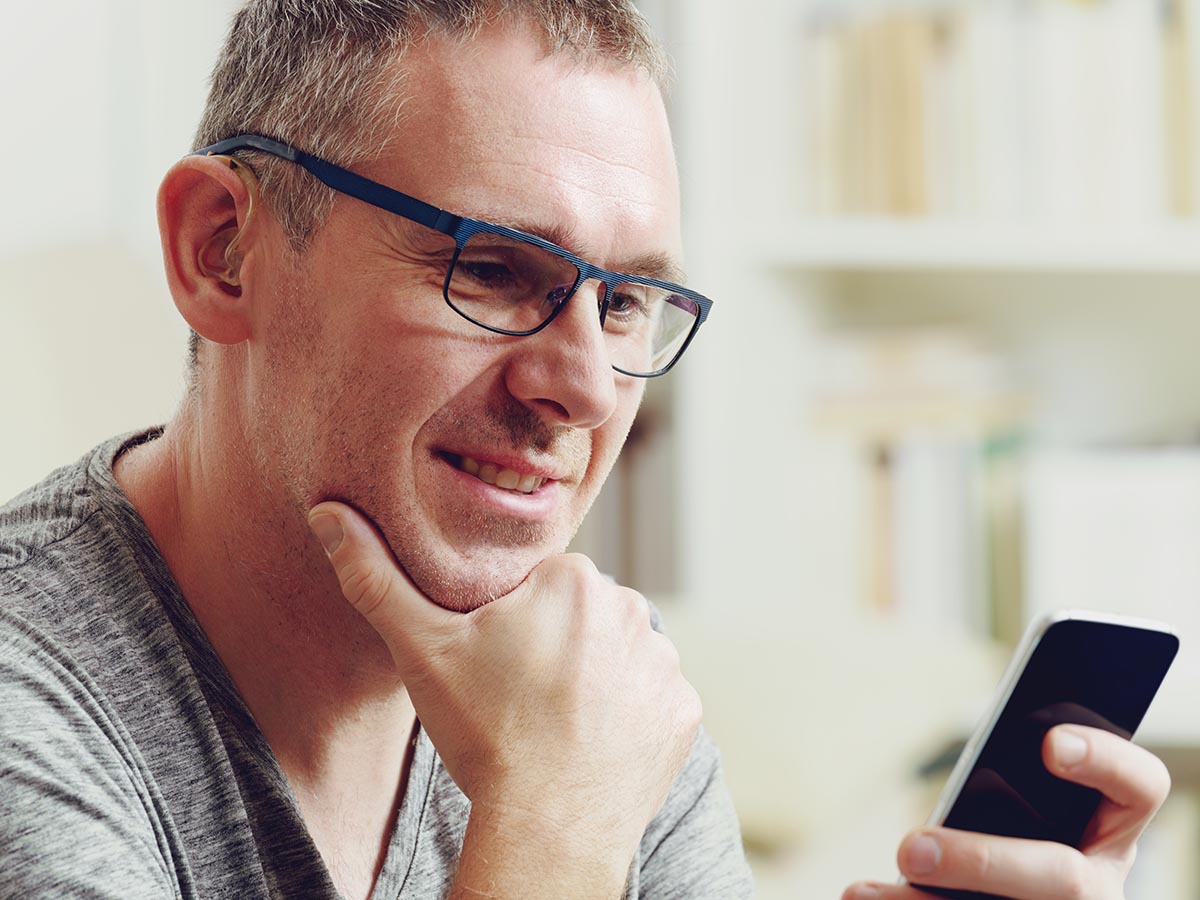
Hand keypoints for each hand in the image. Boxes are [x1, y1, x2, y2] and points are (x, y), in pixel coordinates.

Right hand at [307, 501, 701, 867]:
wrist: (548, 827)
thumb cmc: (484, 732)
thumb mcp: (421, 650)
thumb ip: (377, 577)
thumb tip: (328, 512)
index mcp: (574, 579)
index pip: (540, 588)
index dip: (511, 626)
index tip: (496, 666)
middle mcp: (632, 607)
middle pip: (581, 620)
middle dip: (555, 648)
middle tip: (520, 698)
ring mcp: (665, 662)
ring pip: (617, 657)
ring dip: (594, 681)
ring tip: (556, 723)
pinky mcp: (682, 711)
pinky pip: (650, 700)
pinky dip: (626, 718)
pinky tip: (592, 743)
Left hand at [842, 725, 1171, 899]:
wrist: (1010, 883)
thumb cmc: (1006, 820)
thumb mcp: (1018, 795)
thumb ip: (1003, 773)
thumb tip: (966, 754)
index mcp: (1108, 825)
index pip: (1138, 787)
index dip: (1105, 761)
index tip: (1049, 742)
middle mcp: (1099, 883)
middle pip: (1063, 879)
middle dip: (983, 863)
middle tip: (910, 849)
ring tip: (861, 892)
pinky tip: (862, 898)